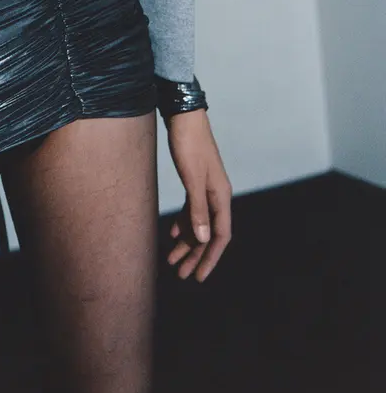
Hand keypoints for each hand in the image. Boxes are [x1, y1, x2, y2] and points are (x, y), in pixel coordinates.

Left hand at [163, 108, 231, 281]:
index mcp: (221, 196)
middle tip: (181, 275)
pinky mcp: (196, 180)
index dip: (210, 258)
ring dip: (187, 241)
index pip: (220, 236)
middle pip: (209, 233)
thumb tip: (206, 240)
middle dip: (195, 255)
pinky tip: (173, 232)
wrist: (183, 115)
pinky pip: (193, 209)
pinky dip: (184, 222)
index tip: (199, 277)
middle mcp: (217, 194)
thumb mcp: (192, 178)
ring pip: (199, 222)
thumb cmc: (188, 144)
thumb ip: (199, 209)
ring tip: (172, 260)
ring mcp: (207, 187)